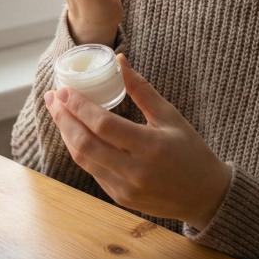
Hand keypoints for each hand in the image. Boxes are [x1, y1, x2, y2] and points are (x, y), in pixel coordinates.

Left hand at [44, 53, 232, 229]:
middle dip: (63, 118)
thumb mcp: (170, 116)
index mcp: (151, 147)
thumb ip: (141, 90)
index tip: (64, 90)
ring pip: (84, 159)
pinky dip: (80, 150)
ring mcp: (125, 188)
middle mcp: (135, 171)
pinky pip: (92, 171)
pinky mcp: (120, 198)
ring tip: (58, 112)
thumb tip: (120, 60)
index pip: (103, 125)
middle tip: (52, 97)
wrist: (205, 196)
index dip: (79, 106)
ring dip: (66, 134)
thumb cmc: (191, 151)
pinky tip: (74, 132)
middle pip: (85, 143)